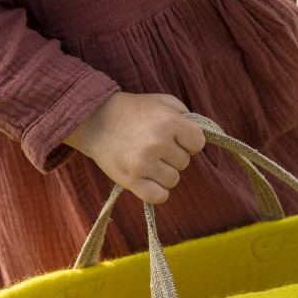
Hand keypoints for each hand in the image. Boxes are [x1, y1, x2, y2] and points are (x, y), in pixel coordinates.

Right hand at [62, 92, 205, 203]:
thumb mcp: (162, 101)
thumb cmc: (132, 110)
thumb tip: (203, 135)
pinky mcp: (131, 180)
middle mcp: (158, 142)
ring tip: (148, 161)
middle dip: (173, 156)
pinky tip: (148, 180)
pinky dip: (157, 191)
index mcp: (169, 122)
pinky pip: (159, 196)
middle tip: (154, 147)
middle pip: (185, 163)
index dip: (188, 141)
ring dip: (164, 173)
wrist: (93, 120)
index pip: (198, 143)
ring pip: (173, 180)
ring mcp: (144, 163)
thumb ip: (186, 114)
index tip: (175, 138)